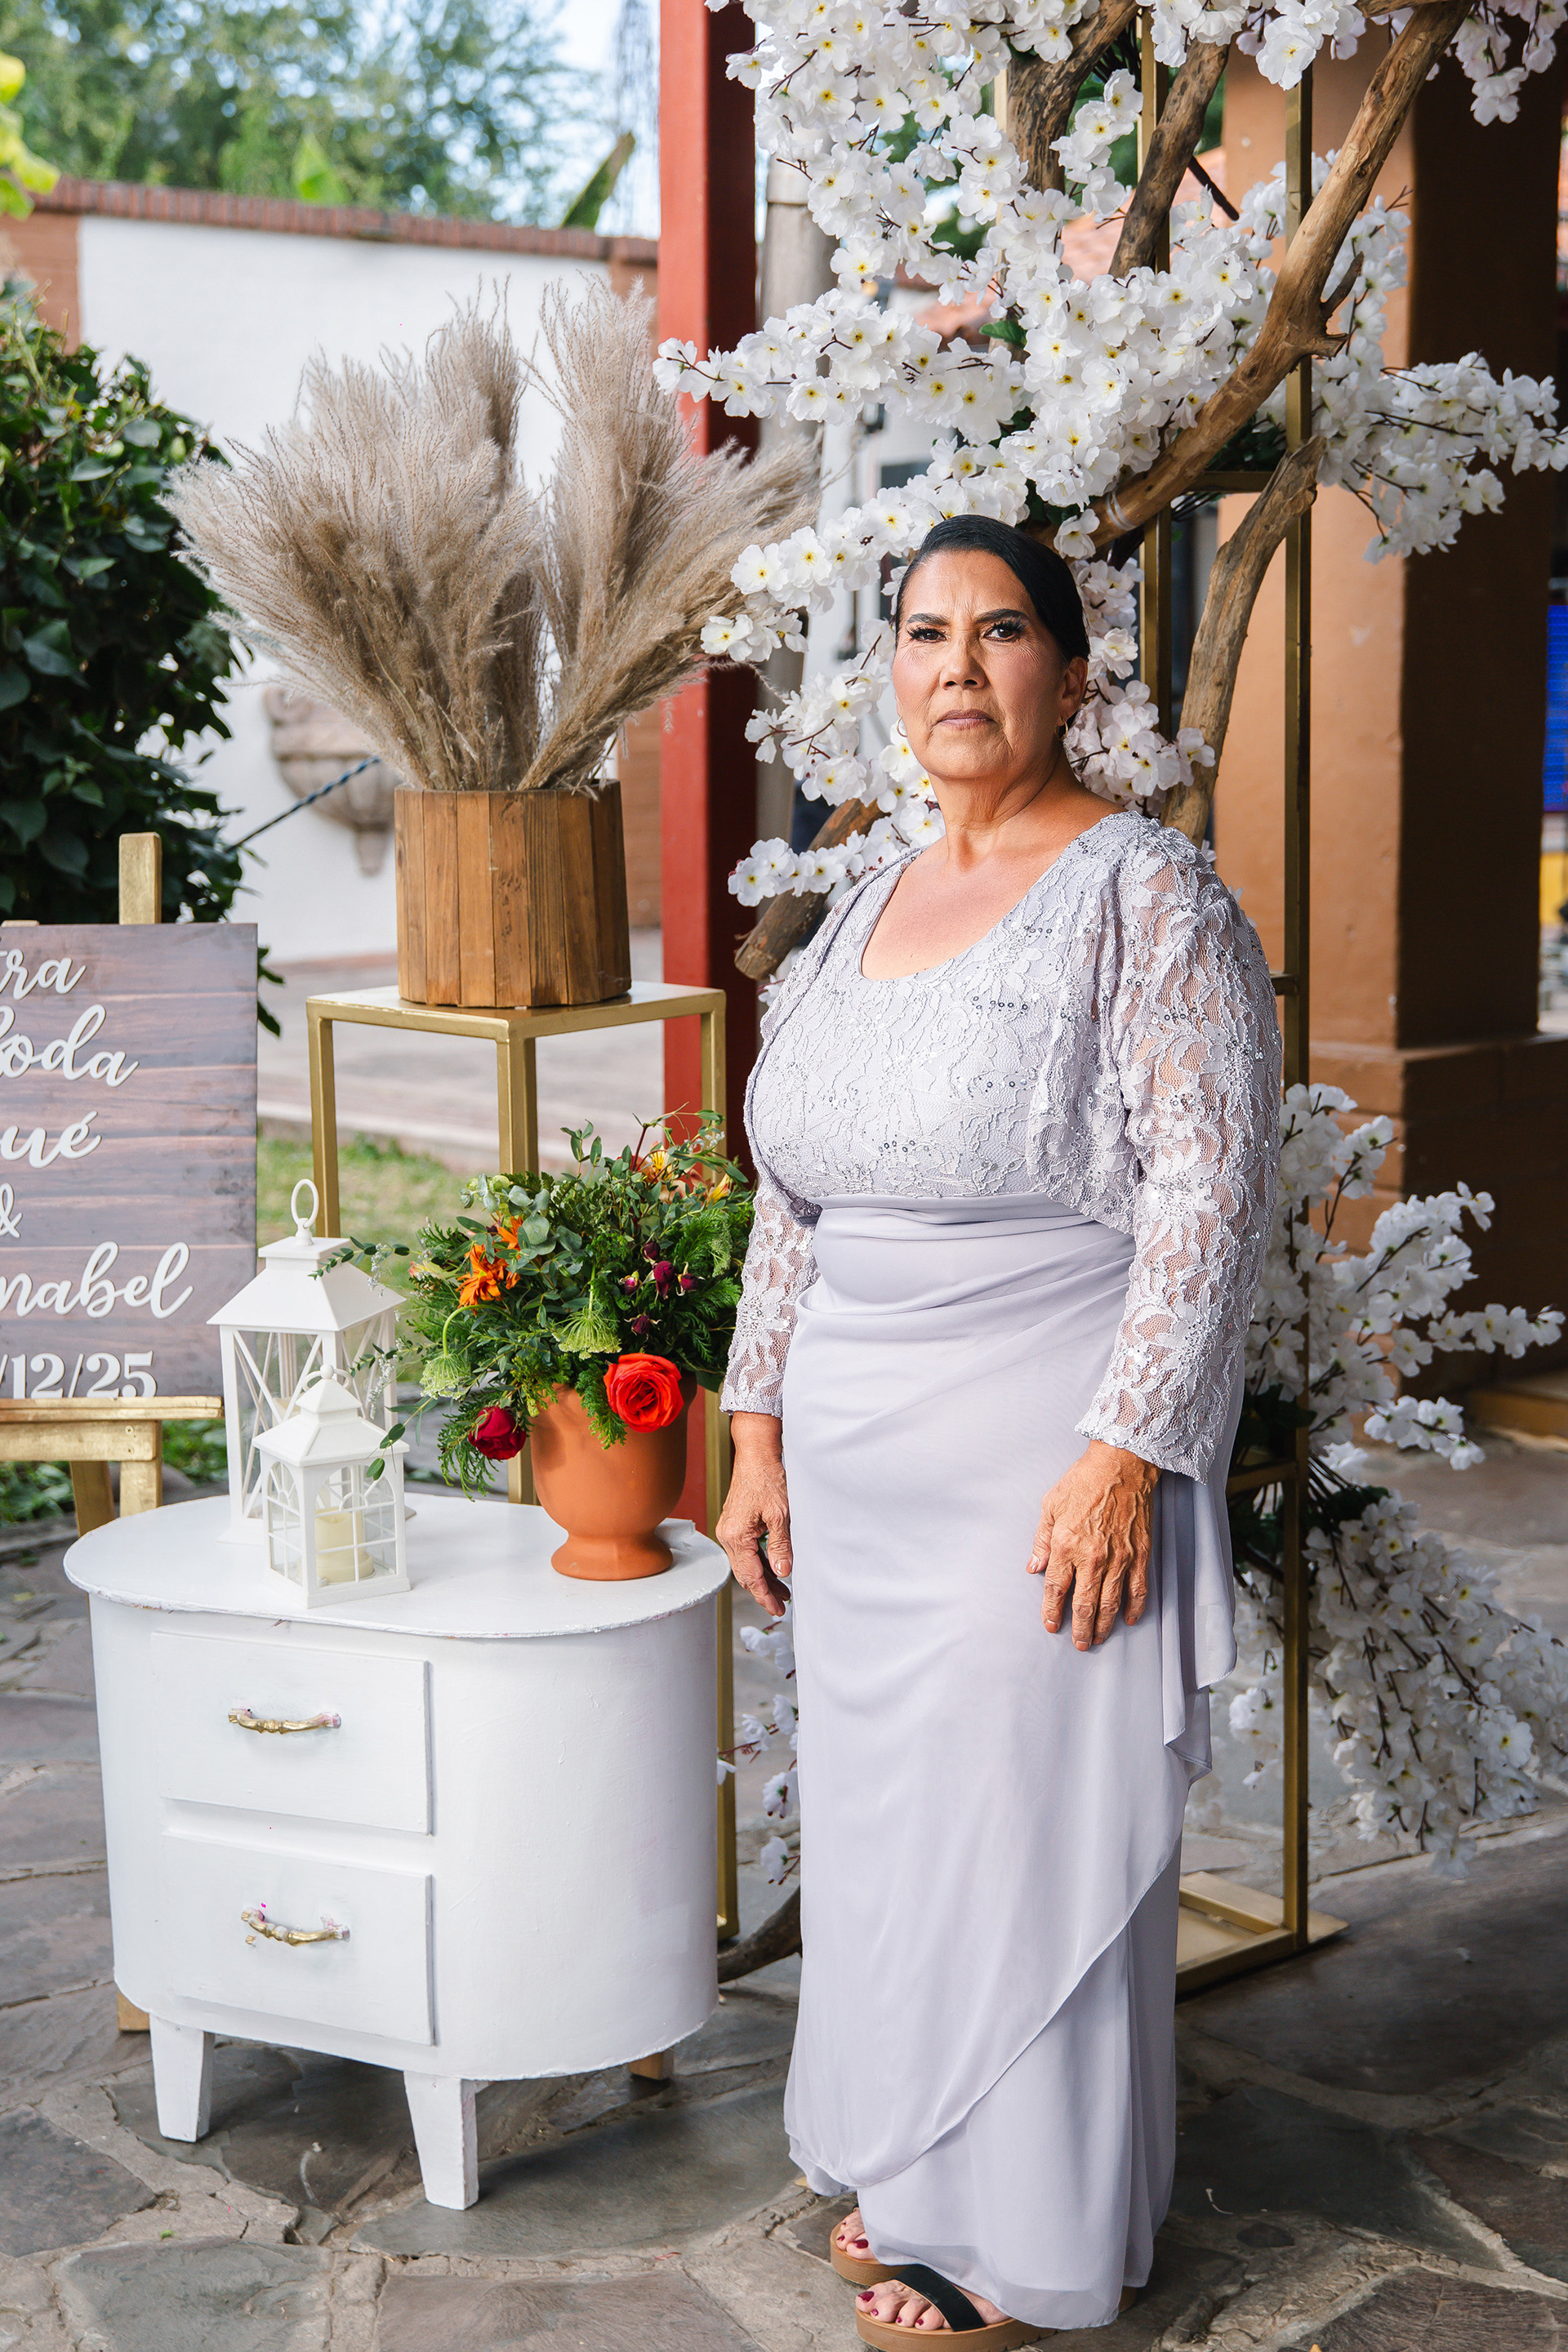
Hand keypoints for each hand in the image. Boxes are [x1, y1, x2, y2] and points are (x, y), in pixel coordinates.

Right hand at [717, 1412, 793, 1618]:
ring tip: (782, 1589)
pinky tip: (772, 1567)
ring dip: (762, 1577)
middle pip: (744, 1573)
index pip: (751, 1576)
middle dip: (763, 1590)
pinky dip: (758, 1562)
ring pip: (744, 1563)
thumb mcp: (781, 1515)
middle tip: (782, 1604)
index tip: (777, 1609)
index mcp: (736, 1536)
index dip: (765, 1595)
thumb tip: (784, 1573)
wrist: (756, 1454)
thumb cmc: (768, 1478)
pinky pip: (744, 1551)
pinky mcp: (734, 1523)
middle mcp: (727, 1535)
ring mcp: (729, 1529)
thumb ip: (781, 1547)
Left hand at [1028, 1440, 1158, 1650]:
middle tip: (1080, 1645)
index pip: (1056, 1589)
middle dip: (1080, 1629)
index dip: (1052, 1612)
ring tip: (1099, 1638)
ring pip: (1111, 1602)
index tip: (1051, 1626)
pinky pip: (1138, 1589)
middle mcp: (1092, 1557)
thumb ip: (1041, 1541)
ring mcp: (1119, 1558)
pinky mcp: (1140, 1554)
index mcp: (1066, 1545)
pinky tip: (1129, 1619)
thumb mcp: (1050, 1506)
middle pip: (1084, 1604)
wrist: (1120, 1465)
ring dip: (1104, 1625)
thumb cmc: (1083, 1482)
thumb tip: (1034, 1567)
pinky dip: (1134, 1607)